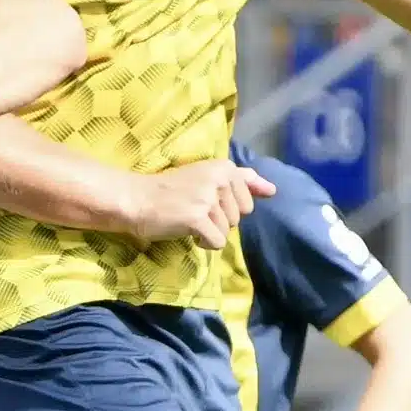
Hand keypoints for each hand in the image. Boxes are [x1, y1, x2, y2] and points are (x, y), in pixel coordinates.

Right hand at [120, 158, 274, 245]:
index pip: (247, 202)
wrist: (138, 199)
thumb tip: (273, 190)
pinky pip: (216, 242)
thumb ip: (242, 180)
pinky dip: (203, 243)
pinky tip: (187, 231)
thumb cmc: (172, 189)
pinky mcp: (197, 218)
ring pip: (227, 231)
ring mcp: (208, 198)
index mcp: (225, 167)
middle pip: (238, 218)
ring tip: (187, 218)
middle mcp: (220, 179)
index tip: (203, 199)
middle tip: (193, 209)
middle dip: (218, 220)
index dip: (226, 208)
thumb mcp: (209, 177)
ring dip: (208, 231)